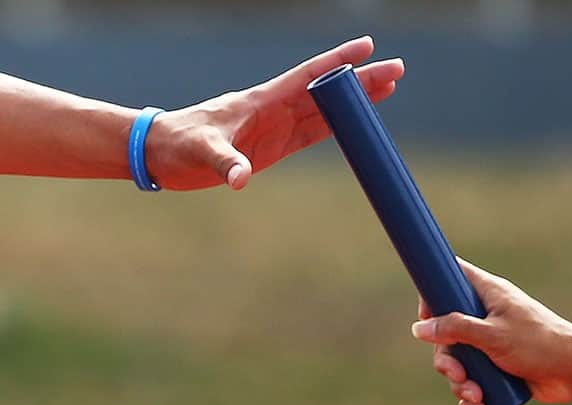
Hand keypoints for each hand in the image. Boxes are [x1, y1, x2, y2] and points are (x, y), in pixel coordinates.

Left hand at [145, 36, 403, 189]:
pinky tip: (358, 121)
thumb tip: (241, 179)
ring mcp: (278, 127)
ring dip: (357, 102)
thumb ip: (224, 163)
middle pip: (328, 91)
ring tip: (389, 89)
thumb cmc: (178, 145)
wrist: (163, 154)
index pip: (309, 76)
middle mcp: (275, 109)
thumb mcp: (200, 152)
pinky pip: (315, 133)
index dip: (339, 61)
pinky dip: (338, 126)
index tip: (368, 47)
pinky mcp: (275, 146)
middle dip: (362, 80)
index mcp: (262, 101)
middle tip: (397, 69)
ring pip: (327, 110)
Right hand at [411, 258, 571, 404]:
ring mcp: (492, 342)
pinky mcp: (498, 367)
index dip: (433, 291)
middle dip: (447, 359)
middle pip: (447, 331)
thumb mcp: (492, 335)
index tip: (426, 315)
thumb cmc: (539, 344)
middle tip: (457, 373)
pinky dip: (471, 394)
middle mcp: (487, 315)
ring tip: (476, 395)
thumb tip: (419, 328)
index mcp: (488, 294)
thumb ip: (454, 328)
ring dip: (460, 383)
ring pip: (459, 360)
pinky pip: (473, 379)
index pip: (452, 276)